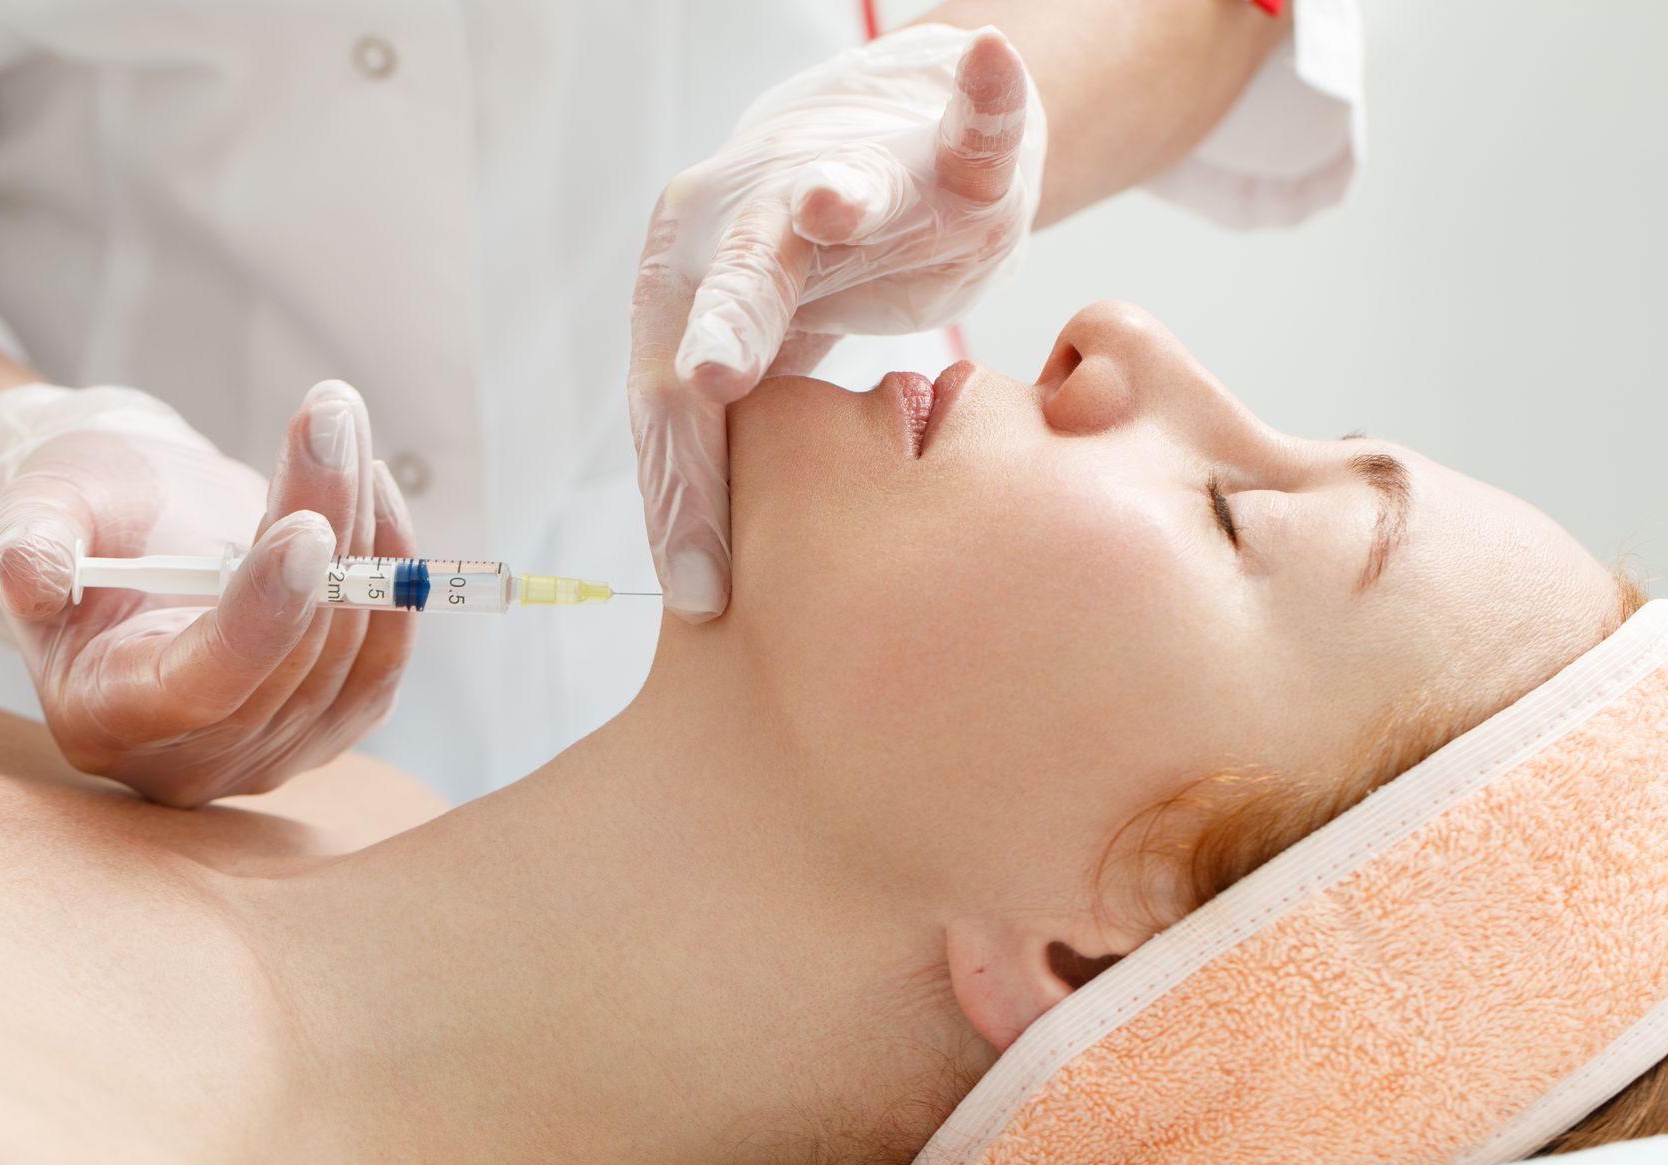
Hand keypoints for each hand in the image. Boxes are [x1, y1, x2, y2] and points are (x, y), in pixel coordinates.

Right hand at [0, 380, 416, 805]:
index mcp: (102, 719)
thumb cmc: (77, 520)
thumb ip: (28, 541)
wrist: (131, 539)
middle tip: (331, 424)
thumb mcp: (34, 509)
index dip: (261, 613)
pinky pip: (385, 656)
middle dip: (326, 529)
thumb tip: (31, 572)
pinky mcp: (329, 725)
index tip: (307, 528)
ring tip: (340, 432)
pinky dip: (389, 569)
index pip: (202, 685)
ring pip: (351, 648)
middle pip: (293, 656)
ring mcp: (268, 753)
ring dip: (363, 530)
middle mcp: (190, 760)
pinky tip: (371, 494)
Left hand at [630, 24, 1045, 619]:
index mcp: (690, 289)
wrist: (888, 156)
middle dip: (722, 327)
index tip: (702, 589)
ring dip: (832, 200)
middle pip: (730, 286)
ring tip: (823, 208)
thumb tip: (700, 596)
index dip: (684, 489)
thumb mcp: (763, 367)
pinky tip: (993, 64)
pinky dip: (985, 96)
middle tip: (708, 375)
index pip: (674, 400)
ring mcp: (849, 177)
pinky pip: (968, 123)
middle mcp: (751, 222)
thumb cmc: (810, 283)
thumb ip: (733, 450)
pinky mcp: (941, 153)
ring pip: (833, 192)